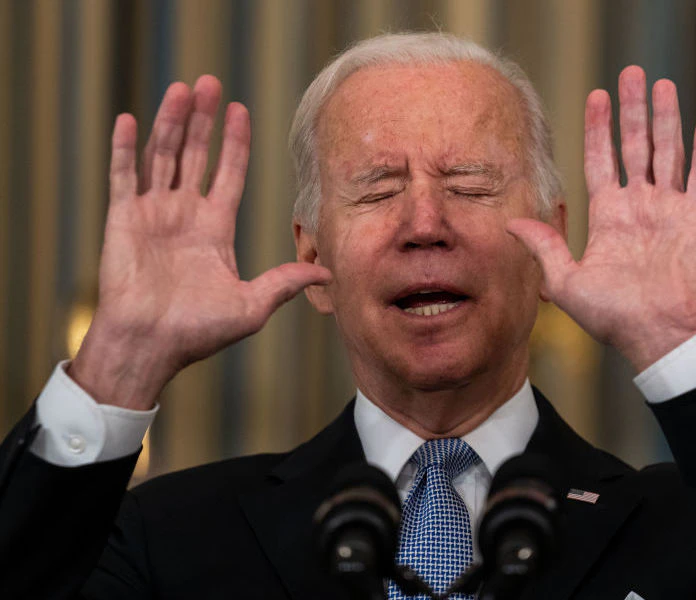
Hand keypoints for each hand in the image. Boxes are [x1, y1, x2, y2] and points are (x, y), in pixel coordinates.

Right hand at [69, 76, 331, 408]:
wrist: (150, 346)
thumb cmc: (197, 332)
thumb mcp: (252, 305)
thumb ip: (285, 283)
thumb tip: (329, 272)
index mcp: (214, 228)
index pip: (229, 173)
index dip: (235, 142)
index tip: (240, 110)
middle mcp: (184, 214)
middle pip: (194, 154)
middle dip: (203, 120)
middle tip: (209, 82)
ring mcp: (152, 214)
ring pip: (161, 156)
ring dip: (169, 122)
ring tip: (180, 89)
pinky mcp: (122, 220)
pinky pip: (123, 177)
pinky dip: (125, 149)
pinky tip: (132, 119)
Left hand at [508, 66, 695, 371]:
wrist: (657, 333)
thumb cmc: (612, 316)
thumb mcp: (566, 281)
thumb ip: (544, 246)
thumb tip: (512, 223)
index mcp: (609, 215)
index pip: (601, 159)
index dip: (598, 128)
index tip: (596, 96)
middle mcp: (638, 206)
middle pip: (635, 145)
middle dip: (632, 109)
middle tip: (631, 74)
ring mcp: (669, 209)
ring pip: (668, 151)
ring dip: (666, 118)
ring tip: (662, 85)